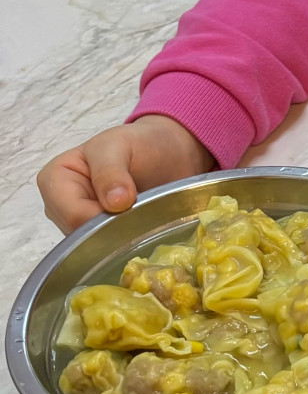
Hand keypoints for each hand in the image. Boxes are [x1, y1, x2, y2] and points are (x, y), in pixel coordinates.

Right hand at [37, 115, 214, 233]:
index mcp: (54, 179)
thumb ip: (110, 171)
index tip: (130, 206)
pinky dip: (125, 241)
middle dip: (111, 229)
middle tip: (140, 214)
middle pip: (80, 236)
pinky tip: (140, 228)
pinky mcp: (97, 236)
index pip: (73, 214)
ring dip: (120, 235)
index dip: (102, 217)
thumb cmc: (139, 144)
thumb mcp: (120, 145)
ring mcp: (77, 223)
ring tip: (141, 217)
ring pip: (93, 246)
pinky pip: (106, 249)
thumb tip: (114, 203)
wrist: (166, 153)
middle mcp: (59, 205)